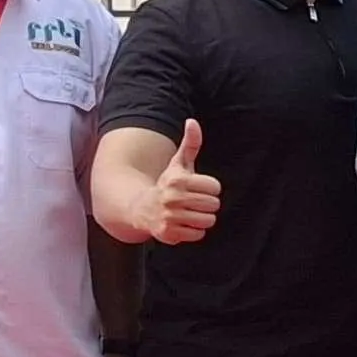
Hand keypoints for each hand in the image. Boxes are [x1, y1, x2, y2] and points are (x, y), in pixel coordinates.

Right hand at [140, 118, 223, 245]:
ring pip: (208, 221)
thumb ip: (190, 144)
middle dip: (206, 204)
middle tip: (192, 202)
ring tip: (188, 213)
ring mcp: (169, 217)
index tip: (197, 188)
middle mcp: (172, 198)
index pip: (215, 187)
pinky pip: (198, 234)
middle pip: (213, 205)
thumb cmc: (167, 185)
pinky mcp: (168, 233)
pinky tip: (182, 224)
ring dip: (201, 218)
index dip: (209, 188)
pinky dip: (193, 231)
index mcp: (178, 180)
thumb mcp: (179, 164)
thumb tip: (192, 121)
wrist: (141, 208)